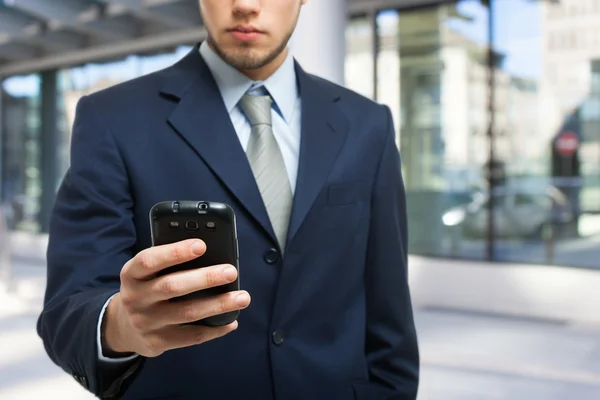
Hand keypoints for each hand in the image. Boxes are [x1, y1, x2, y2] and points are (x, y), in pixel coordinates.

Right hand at [102, 239, 249, 357]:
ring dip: (218, 305)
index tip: (202, 245)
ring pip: (186, 313)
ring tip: (242, 297)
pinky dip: (214, 329)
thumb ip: (169, 263)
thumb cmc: (147, 287)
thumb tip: (212, 255)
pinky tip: (232, 321)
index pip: (149, 260)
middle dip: (205, 278)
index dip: (175, 252)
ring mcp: (146, 322)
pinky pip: (191, 337)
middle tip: (231, 272)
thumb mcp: (147, 272)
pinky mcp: (157, 342)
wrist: (123, 326)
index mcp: (131, 274)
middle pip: (172, 286)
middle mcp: (135, 298)